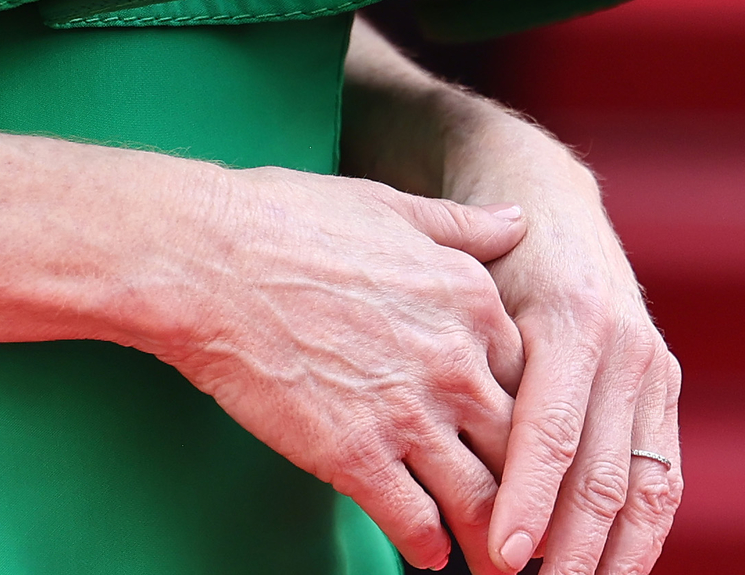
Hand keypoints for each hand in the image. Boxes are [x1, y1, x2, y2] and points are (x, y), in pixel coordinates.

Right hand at [164, 165, 528, 571]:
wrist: (206, 260)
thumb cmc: (287, 222)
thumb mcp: (392, 207)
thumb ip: (464, 224)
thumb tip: (518, 219)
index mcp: (471, 300)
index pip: (534, 377)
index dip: (536, 417)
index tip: (534, 442)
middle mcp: (455, 362)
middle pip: (521, 448)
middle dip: (533, 492)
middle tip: (538, 525)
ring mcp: (408, 414)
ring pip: (482, 499)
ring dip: (493, 541)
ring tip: (497, 566)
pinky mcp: (357, 458)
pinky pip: (416, 524)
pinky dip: (428, 548)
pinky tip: (428, 555)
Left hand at [448, 116, 682, 574]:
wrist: (546, 198)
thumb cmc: (483, 254)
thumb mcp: (465, 291)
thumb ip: (465, 365)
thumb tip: (433, 462)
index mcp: (567, 319)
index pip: (551, 434)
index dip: (528, 502)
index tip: (505, 559)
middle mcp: (620, 345)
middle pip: (600, 473)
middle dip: (570, 549)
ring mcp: (651, 366)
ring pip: (641, 486)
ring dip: (612, 556)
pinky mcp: (664, 385)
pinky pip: (663, 477)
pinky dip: (641, 533)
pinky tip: (615, 571)